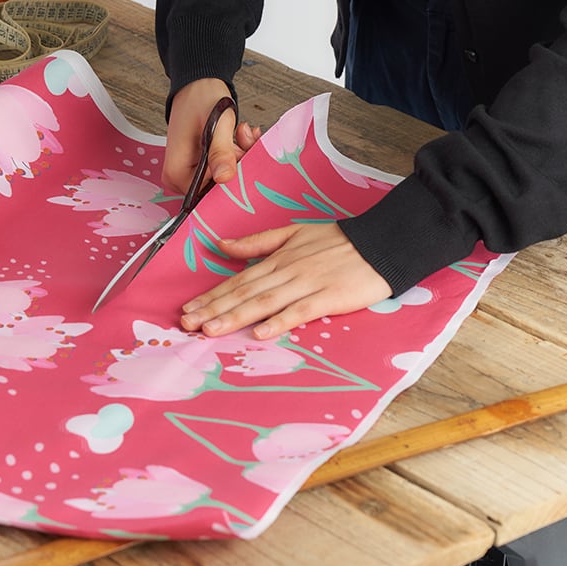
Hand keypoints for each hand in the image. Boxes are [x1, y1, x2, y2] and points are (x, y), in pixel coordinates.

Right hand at [163, 78, 261, 192]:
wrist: (198, 84)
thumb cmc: (201, 100)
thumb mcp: (215, 126)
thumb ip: (220, 152)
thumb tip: (224, 177)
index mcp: (176, 173)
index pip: (208, 195)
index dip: (231, 180)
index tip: (244, 160)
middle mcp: (179, 177)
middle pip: (218, 187)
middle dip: (238, 165)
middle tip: (246, 142)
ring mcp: (190, 172)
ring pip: (224, 177)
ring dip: (239, 157)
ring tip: (242, 134)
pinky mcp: (200, 165)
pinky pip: (222, 168)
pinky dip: (235, 153)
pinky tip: (239, 136)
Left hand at [180, 221, 390, 337]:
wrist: (380, 243)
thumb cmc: (338, 240)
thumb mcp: (294, 232)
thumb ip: (258, 242)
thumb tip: (222, 244)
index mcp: (278, 258)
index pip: (238, 280)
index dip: (212, 295)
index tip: (188, 309)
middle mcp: (287, 271)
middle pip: (244, 293)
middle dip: (213, 309)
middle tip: (186, 324)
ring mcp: (307, 284)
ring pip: (264, 302)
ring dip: (235, 317)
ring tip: (210, 330)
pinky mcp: (328, 298)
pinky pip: (300, 311)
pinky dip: (279, 321)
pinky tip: (260, 333)